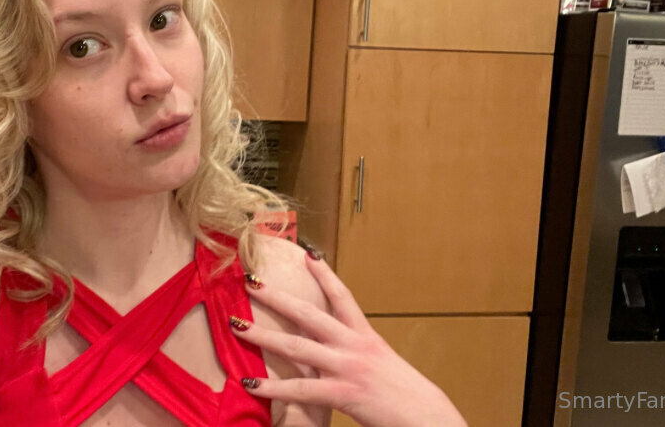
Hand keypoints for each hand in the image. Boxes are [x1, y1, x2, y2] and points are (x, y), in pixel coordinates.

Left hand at [231, 248, 466, 426]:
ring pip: (297, 345)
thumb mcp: (382, 366)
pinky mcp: (344, 392)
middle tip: (251, 281)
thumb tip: (337, 355)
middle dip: (277, 297)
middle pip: (309, 313)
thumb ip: (358, 357)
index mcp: (366, 337)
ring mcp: (347, 367)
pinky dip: (273, 386)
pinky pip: (301, 388)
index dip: (324, 274)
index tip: (306, 254)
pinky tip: (251, 382)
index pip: (343, 297)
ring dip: (263, 335)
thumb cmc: (406, 396)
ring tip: (236, 326)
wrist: (428, 416)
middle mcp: (354, 345)